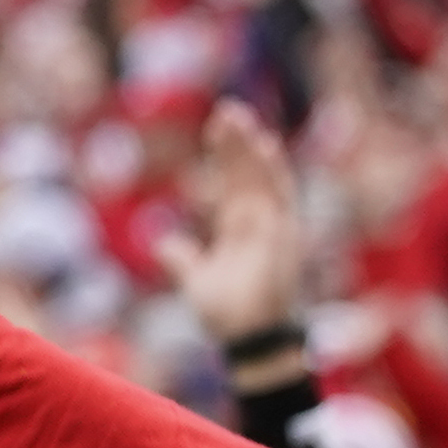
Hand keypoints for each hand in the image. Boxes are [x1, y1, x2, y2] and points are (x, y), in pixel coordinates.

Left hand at [157, 100, 308, 347]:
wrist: (247, 339)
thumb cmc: (226, 314)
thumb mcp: (195, 280)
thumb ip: (181, 259)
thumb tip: (164, 242)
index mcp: (238, 229)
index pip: (231, 183)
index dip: (224, 156)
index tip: (215, 128)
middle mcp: (257, 223)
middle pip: (245, 174)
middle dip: (235, 144)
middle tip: (225, 109)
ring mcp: (272, 227)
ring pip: (261, 178)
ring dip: (251, 149)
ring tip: (240, 117)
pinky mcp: (284, 235)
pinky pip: (281, 197)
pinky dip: (274, 172)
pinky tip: (265, 146)